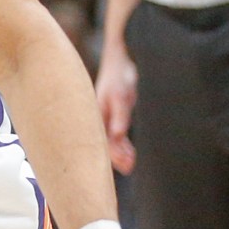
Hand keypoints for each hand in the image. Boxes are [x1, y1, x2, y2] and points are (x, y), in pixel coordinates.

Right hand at [95, 44, 137, 174]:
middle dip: (117, 158)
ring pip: (112, 142)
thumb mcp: (121, 96)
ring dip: (121, 153)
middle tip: (130, 167)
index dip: (114, 155)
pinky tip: (131, 154)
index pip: (103, 142)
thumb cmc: (118, 77)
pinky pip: (116, 136)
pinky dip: (124, 146)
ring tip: (132, 164)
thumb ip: (120, 116)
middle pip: (105, 145)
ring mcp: (106, 119)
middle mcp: (99, 120)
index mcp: (96, 116)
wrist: (121, 61)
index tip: (126, 164)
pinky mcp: (115, 116)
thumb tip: (118, 135)